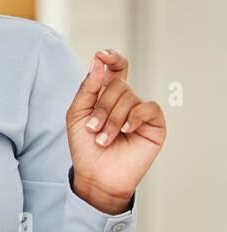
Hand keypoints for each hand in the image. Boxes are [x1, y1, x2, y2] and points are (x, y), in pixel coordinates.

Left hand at [65, 48, 166, 213]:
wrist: (96, 175)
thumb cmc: (85, 147)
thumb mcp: (76, 115)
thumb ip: (87, 89)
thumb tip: (98, 63)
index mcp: (106, 94)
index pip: (115, 68)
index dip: (111, 58)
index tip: (101, 56)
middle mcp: (126, 100)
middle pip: (118, 84)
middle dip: (101, 107)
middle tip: (92, 128)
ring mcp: (141, 111)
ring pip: (130, 97)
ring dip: (112, 120)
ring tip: (103, 139)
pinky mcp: (154, 124)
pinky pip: (148, 108)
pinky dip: (133, 118)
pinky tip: (125, 131)